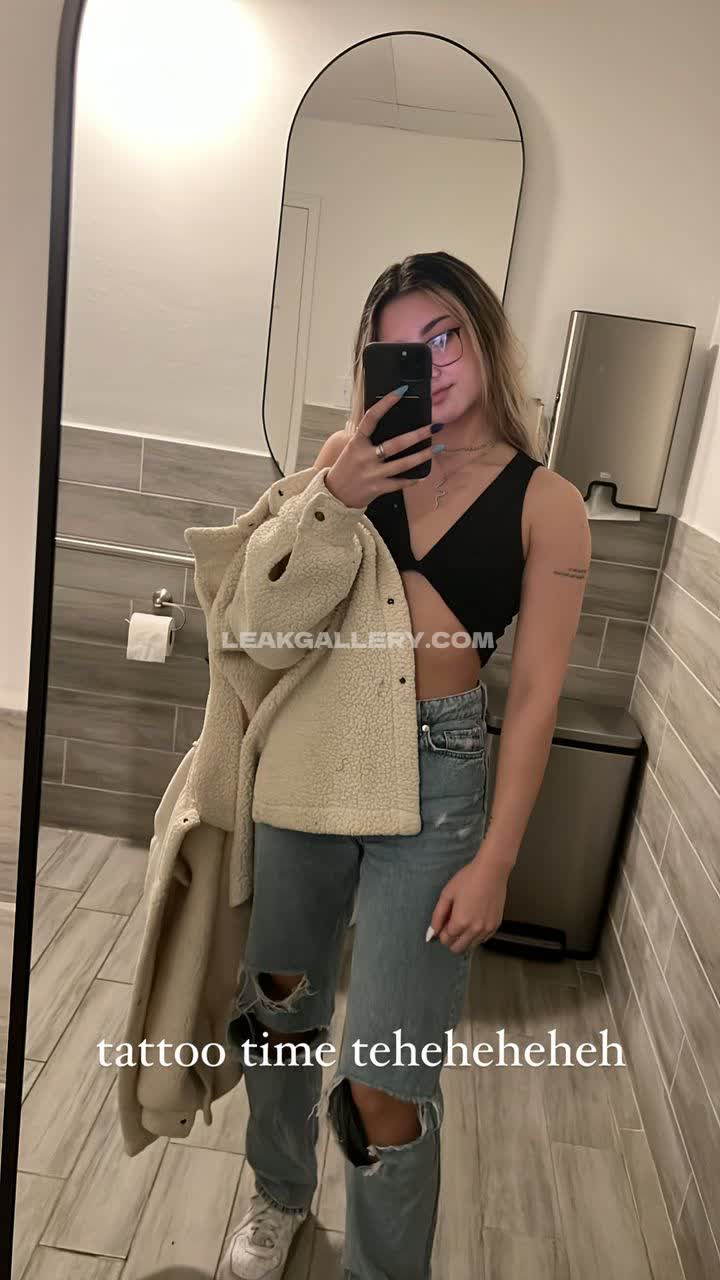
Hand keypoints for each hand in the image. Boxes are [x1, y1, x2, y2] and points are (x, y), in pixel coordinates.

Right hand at [325, 387, 435, 508]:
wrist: (334, 494)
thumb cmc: (345, 467)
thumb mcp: (352, 448)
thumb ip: (366, 437)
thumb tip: (384, 420)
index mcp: (357, 442)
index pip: (371, 418)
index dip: (386, 403)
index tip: (401, 391)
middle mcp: (365, 456)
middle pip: (396, 444)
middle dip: (418, 435)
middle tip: (434, 427)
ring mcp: (372, 473)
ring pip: (403, 464)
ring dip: (423, 456)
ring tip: (438, 448)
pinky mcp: (377, 488)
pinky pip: (399, 483)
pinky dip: (411, 480)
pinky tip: (422, 475)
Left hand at [428, 851, 509, 954]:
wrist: (491, 871)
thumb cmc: (467, 879)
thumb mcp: (447, 894)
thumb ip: (437, 916)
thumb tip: (430, 934)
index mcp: (460, 922)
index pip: (446, 940)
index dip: (442, 932)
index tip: (444, 921)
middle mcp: (475, 930)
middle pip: (458, 948)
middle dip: (451, 940)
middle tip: (451, 925)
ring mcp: (487, 929)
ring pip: (471, 947)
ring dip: (464, 939)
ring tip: (464, 921)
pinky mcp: (496, 925)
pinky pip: (483, 940)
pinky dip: (476, 936)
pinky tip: (474, 921)